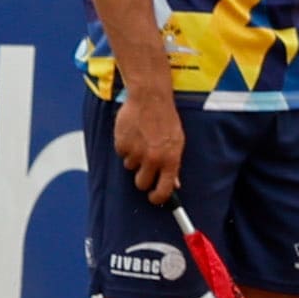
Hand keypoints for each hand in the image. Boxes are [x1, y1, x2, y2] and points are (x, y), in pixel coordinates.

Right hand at [113, 87, 182, 202]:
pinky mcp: (121, 146)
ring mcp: (135, 153)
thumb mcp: (177, 141)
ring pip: (130, 167)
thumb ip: (173, 163)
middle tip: (145, 166)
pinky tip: (133, 134)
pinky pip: (122, 154)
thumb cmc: (166, 119)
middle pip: (141, 184)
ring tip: (142, 140)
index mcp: (170, 159)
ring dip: (135, 158)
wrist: (150, 99)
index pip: (164, 189)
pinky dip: (126, 147)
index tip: (154, 198)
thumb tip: (174, 184)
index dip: (158, 197)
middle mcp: (152, 159)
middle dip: (142, 179)